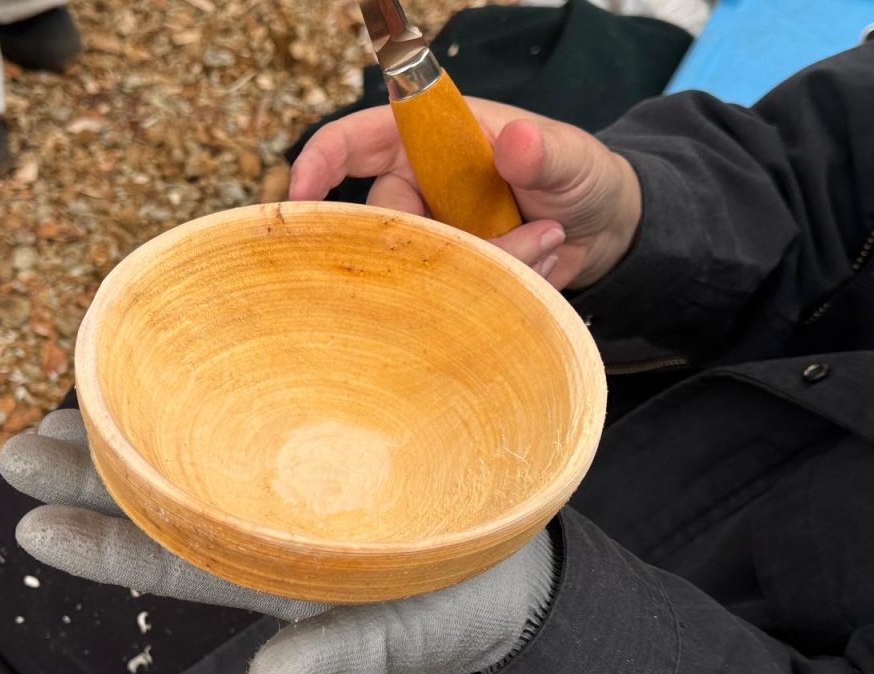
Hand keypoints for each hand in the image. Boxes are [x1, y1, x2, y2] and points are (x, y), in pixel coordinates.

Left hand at [0, 410, 557, 673]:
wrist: (516, 572)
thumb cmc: (463, 608)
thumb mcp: (410, 635)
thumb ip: (343, 655)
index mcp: (277, 570)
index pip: (175, 556)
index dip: (104, 544)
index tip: (29, 526)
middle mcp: (268, 528)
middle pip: (166, 499)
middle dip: (90, 479)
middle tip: (14, 454)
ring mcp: (293, 488)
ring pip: (194, 457)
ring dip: (126, 437)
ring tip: (56, 417)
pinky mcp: (327, 447)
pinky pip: (254, 415)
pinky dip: (208, 396)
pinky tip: (170, 376)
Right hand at [289, 100, 641, 290]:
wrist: (606, 230)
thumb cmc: (580, 175)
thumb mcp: (570, 156)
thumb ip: (542, 152)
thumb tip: (514, 140)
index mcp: (433, 140)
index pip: (357, 142)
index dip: (322, 161)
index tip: (302, 192)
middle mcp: (421, 188)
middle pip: (387, 224)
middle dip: (447, 239)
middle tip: (518, 234)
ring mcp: (432, 236)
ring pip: (421, 268)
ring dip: (488, 263)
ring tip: (546, 240)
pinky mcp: (449, 278)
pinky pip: (448, 297)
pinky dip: (498, 286)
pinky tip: (539, 265)